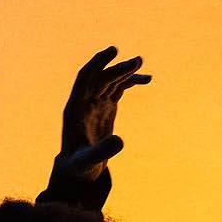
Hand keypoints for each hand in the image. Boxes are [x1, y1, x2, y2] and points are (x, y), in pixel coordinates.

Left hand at [53, 46, 149, 184]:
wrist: (81, 168)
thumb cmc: (79, 166)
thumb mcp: (87, 162)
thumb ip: (101, 152)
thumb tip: (120, 142)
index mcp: (74, 108)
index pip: (84, 79)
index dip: (97, 64)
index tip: (113, 52)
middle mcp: (84, 101)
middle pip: (101, 78)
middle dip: (117, 69)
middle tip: (137, 61)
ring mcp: (95, 102)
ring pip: (110, 80)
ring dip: (125, 71)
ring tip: (140, 63)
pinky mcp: (105, 106)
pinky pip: (118, 88)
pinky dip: (131, 82)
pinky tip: (147, 79)